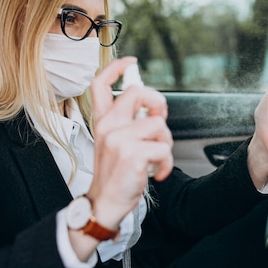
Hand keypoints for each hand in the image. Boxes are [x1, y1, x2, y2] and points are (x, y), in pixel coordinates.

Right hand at [87, 57, 173, 228]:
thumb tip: (150, 107)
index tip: (131, 63)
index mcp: (102, 121)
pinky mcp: (131, 154)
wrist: (105, 204)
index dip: (116, 68)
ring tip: (156, 157)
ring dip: (165, 142)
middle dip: (158, 104)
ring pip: (158, 123)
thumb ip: (126, 123)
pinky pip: (163, 148)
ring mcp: (118, 139)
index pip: (100, 84)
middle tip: (158, 122)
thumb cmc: (114, 175)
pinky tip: (157, 172)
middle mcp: (107, 126)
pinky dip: (167, 163)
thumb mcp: (113, 143)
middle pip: (138, 92)